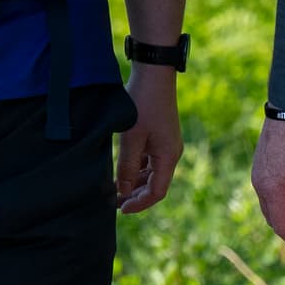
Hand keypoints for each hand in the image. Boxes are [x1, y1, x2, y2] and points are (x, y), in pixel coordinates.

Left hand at [114, 61, 181, 213]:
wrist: (153, 74)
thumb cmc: (142, 105)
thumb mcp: (131, 138)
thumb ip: (126, 166)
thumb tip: (123, 191)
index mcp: (168, 157)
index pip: (157, 192)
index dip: (140, 203)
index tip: (121, 209)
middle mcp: (170, 153)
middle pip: (154, 184)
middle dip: (135, 195)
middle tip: (113, 202)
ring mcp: (165, 144)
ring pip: (150, 172)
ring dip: (134, 182)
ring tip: (114, 189)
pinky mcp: (159, 136)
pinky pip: (148, 159)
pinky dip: (136, 168)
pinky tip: (120, 170)